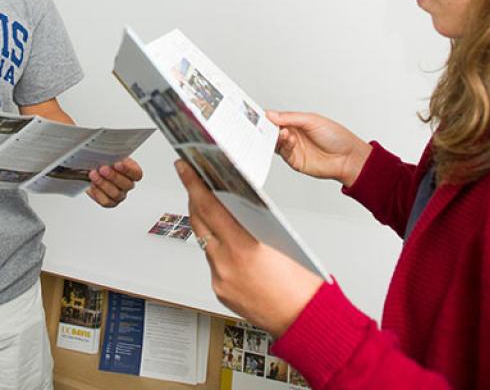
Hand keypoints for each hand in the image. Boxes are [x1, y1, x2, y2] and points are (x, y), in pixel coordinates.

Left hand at [86, 159, 142, 207]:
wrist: (93, 169)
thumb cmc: (104, 161)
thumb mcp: (110, 154)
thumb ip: (112, 154)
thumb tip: (108, 152)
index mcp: (132, 172)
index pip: (136, 174)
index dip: (128, 170)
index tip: (118, 163)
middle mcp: (127, 185)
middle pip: (126, 185)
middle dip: (113, 176)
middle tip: (103, 169)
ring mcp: (119, 195)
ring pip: (116, 194)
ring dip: (103, 184)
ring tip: (93, 175)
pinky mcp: (110, 202)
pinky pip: (106, 201)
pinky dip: (98, 193)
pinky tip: (92, 185)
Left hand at [176, 160, 322, 336]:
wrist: (304, 320)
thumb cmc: (302, 285)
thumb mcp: (280, 241)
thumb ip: (254, 222)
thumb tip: (239, 206)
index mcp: (244, 246)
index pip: (210, 206)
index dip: (193, 184)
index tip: (185, 168)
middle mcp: (226, 263)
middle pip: (199, 221)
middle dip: (194, 198)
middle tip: (191, 179)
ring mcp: (221, 278)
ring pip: (204, 242)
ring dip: (206, 223)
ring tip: (209, 207)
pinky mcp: (220, 291)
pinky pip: (212, 263)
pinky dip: (216, 249)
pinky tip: (225, 242)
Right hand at [267, 110, 371, 186]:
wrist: (348, 158)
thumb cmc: (337, 137)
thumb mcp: (312, 120)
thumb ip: (290, 117)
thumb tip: (271, 114)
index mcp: (296, 122)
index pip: (277, 118)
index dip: (268, 116)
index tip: (260, 114)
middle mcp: (293, 135)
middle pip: (272, 131)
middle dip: (267, 127)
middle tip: (264, 124)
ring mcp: (293, 148)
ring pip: (275, 142)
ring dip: (275, 136)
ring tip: (282, 131)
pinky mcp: (294, 161)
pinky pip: (282, 153)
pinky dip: (282, 145)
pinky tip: (287, 139)